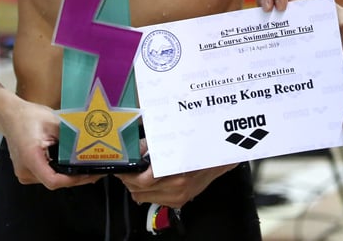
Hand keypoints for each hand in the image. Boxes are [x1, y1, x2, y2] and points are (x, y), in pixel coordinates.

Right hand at [2, 99, 99, 189]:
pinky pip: (47, 175)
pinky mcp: (27, 171)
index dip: (72, 180)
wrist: (10, 115)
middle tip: (96, 170)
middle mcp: (25, 171)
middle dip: (76, 178)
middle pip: (54, 182)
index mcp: (30, 158)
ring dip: (70, 175)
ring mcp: (25, 173)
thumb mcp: (53, 122)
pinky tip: (74, 166)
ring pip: (52, 180)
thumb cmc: (29, 117)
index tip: (88, 174)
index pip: (53, 180)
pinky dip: (61, 172)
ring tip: (89, 168)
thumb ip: (70, 135)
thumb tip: (89, 143)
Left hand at [117, 156, 235, 207]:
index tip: (122, 166)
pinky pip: (153, 199)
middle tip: (125, 169)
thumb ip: (151, 145)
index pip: (142, 180)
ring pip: (142, 198)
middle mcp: (176, 189)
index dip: (128, 174)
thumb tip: (135, 149)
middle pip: (138, 191)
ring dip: (136, 187)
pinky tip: (149, 180)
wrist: (220, 160)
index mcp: (176, 173)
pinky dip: (147, 191)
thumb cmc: (200, 147)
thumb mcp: (174, 140)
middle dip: (128, 180)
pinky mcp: (178, 201)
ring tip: (136, 173)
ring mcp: (177, 197)